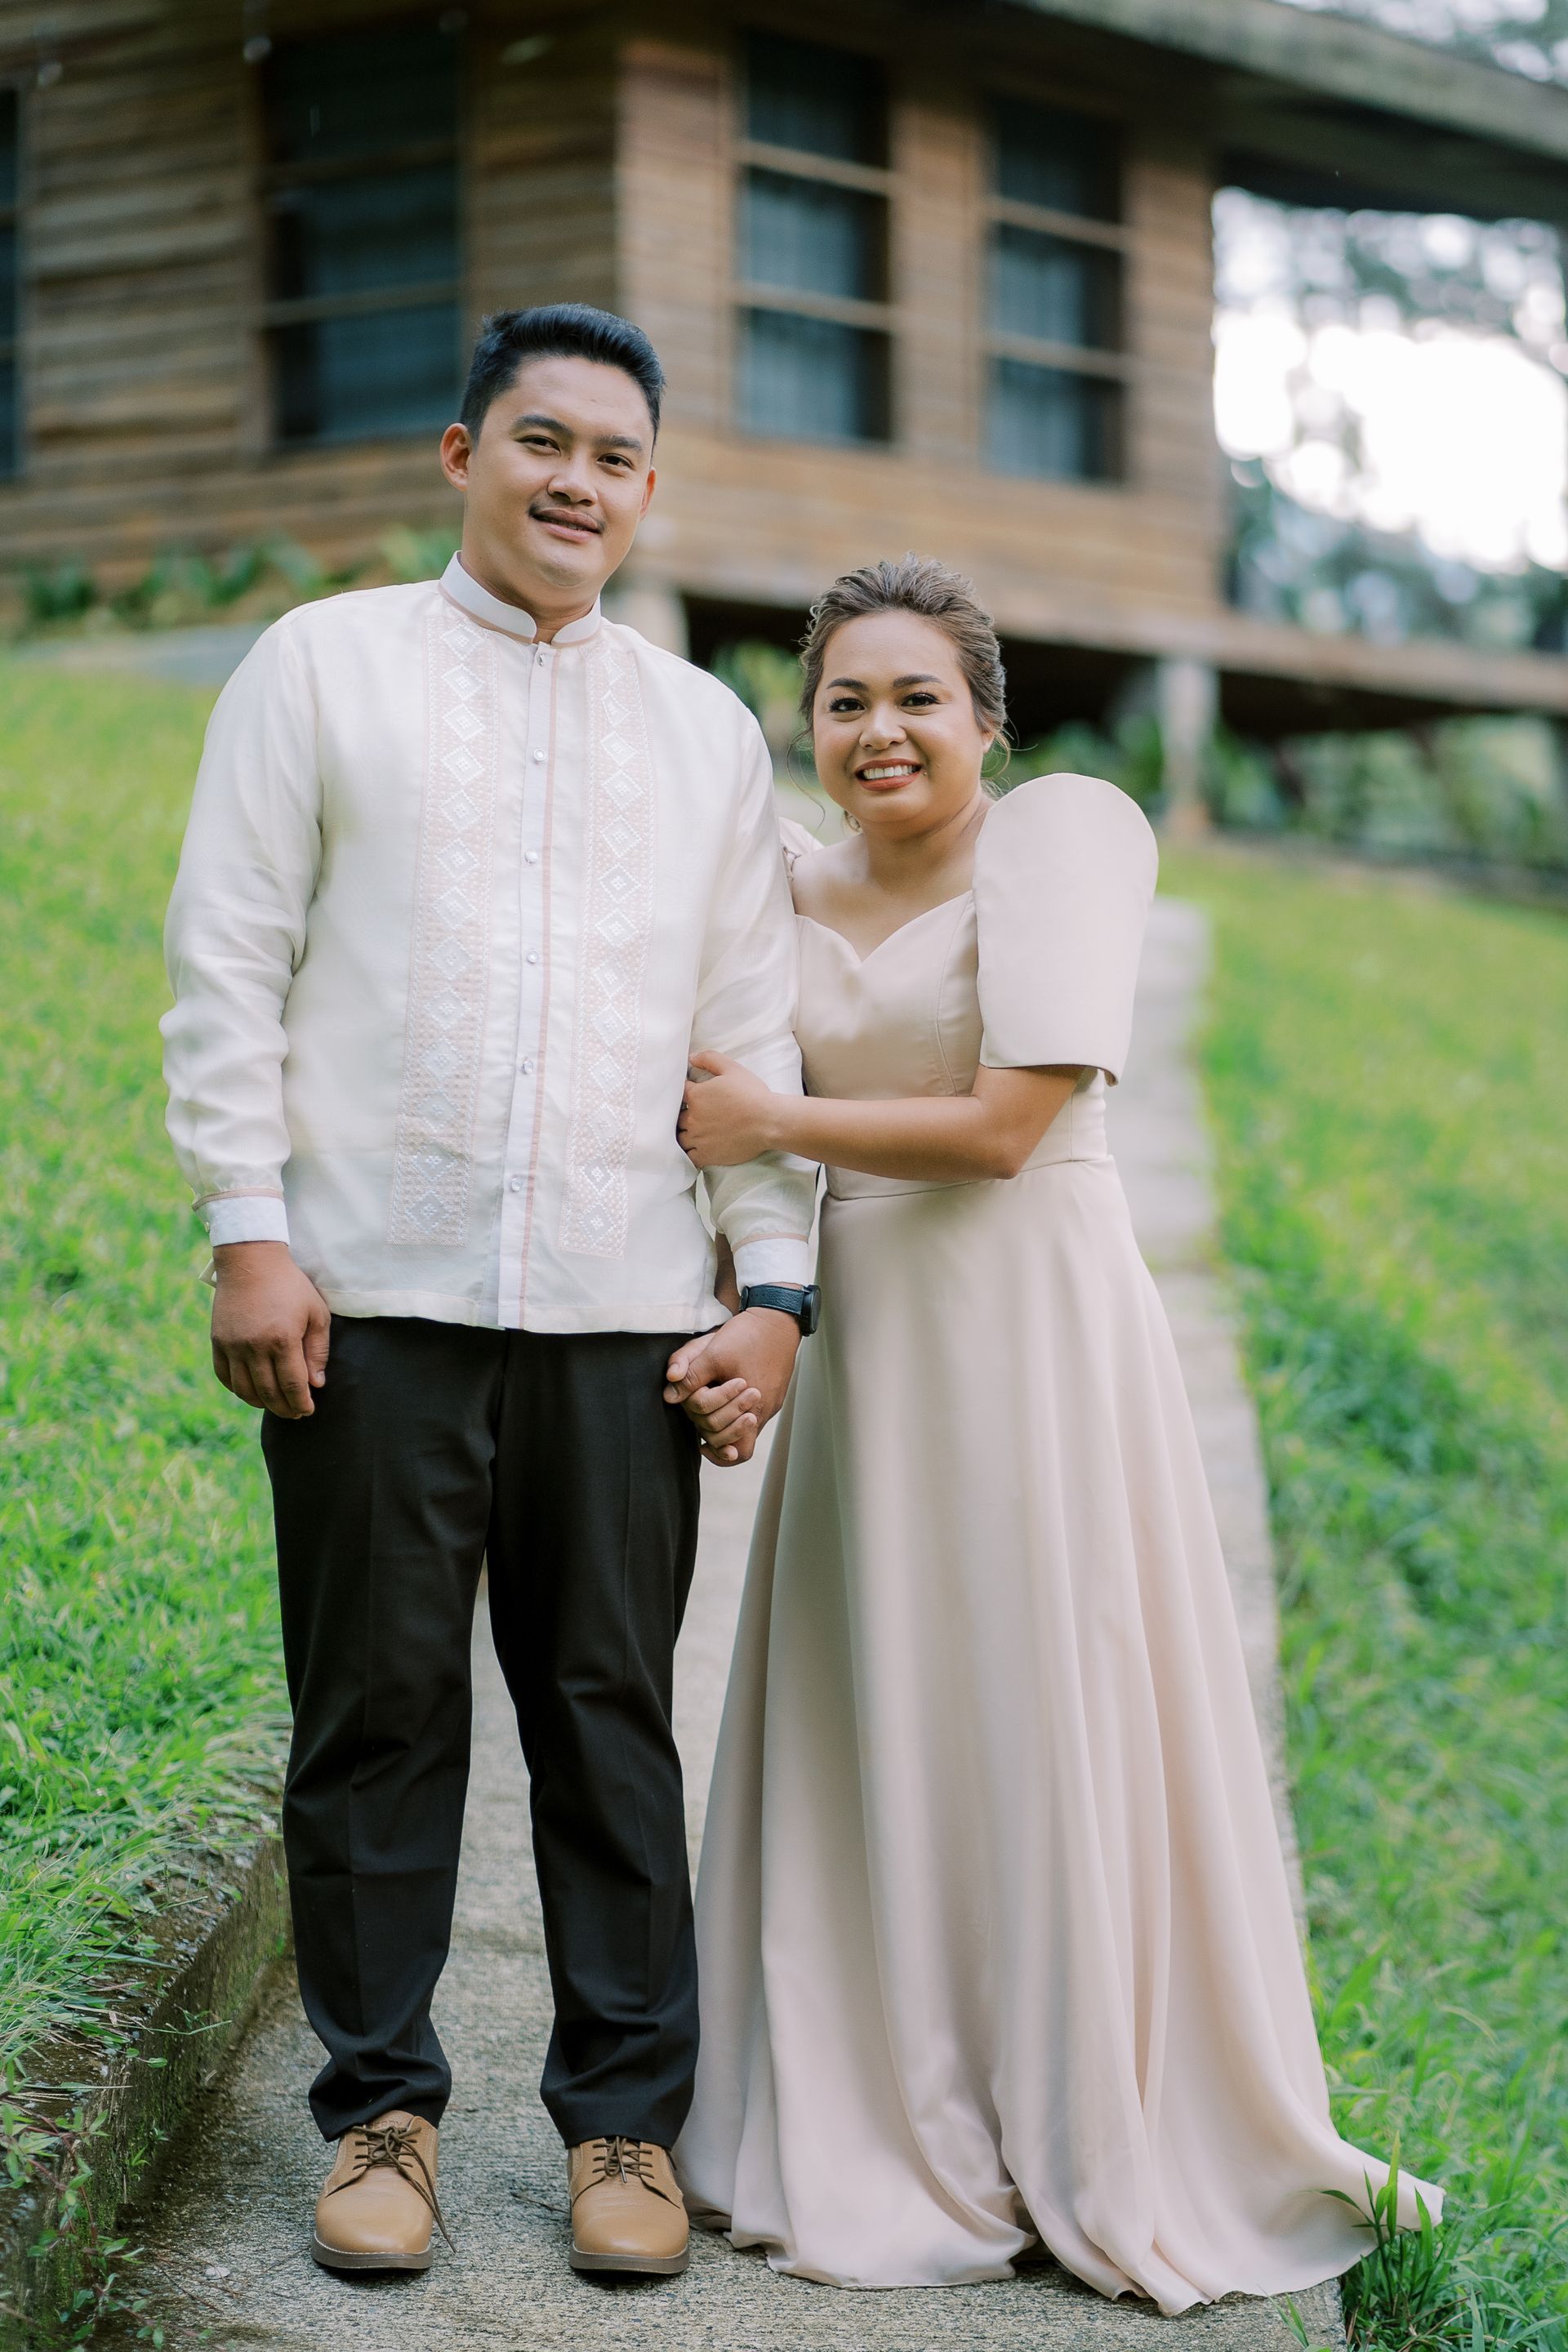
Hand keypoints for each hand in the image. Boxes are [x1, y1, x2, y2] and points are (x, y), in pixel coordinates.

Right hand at [211, 1241, 330, 1418]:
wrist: (251, 1260)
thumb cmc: (290, 1285)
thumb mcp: (316, 1313)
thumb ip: (318, 1350)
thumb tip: (316, 1384)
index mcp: (283, 1339)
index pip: (293, 1386)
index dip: (301, 1403)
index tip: (308, 1410)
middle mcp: (255, 1347)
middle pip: (269, 1393)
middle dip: (284, 1409)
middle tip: (295, 1414)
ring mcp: (233, 1345)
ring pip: (245, 1390)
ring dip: (261, 1403)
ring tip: (275, 1405)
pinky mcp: (218, 1341)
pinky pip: (224, 1376)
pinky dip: (238, 1390)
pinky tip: (251, 1391)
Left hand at [665, 1307, 800, 1465]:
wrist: (779, 1317)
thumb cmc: (748, 1334)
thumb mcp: (712, 1351)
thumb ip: (689, 1374)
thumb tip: (669, 1394)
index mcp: (750, 1404)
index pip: (733, 1446)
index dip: (712, 1444)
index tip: (699, 1440)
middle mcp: (764, 1410)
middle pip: (739, 1442)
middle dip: (716, 1432)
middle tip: (701, 1420)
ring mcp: (772, 1403)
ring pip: (749, 1431)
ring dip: (728, 1425)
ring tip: (711, 1414)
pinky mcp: (775, 1395)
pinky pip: (756, 1416)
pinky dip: (739, 1416)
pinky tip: (726, 1402)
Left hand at [679, 1052, 782, 1169]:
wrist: (769, 1122)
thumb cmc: (752, 1095)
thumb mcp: (732, 1068)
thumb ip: (709, 1059)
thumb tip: (691, 1057)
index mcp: (696, 1096)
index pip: (679, 1093)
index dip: (686, 1093)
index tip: (694, 1096)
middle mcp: (692, 1118)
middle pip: (676, 1117)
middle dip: (683, 1115)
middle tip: (696, 1116)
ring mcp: (698, 1138)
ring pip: (680, 1138)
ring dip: (685, 1135)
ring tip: (695, 1133)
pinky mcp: (706, 1155)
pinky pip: (689, 1157)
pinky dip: (690, 1153)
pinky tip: (697, 1149)